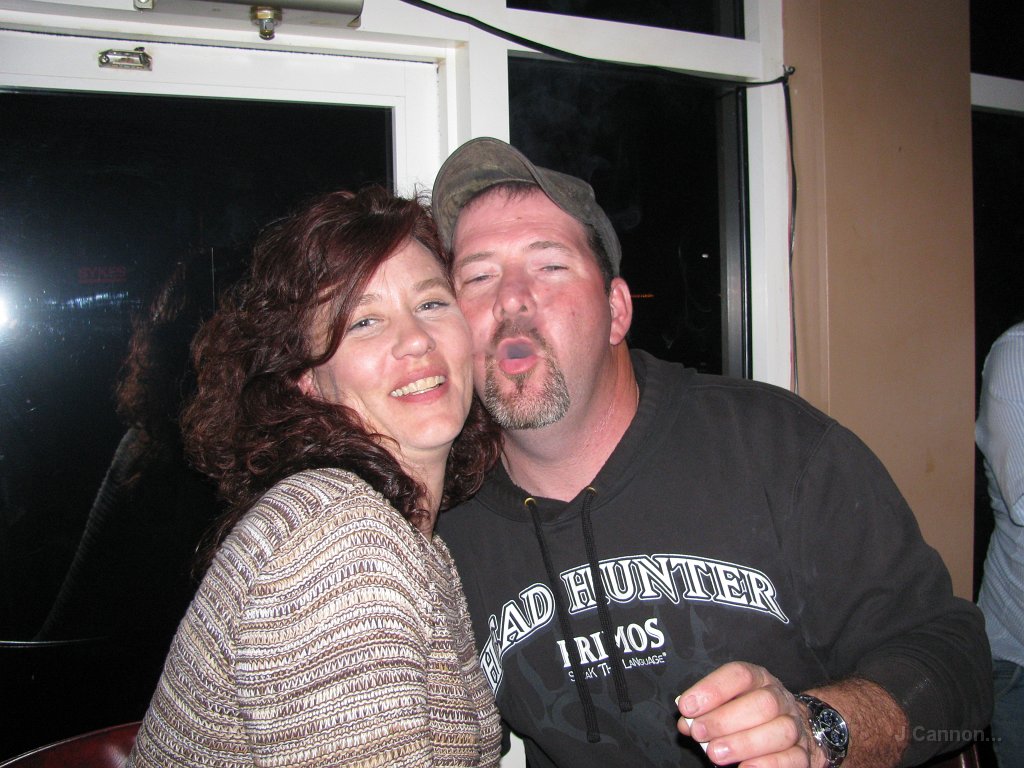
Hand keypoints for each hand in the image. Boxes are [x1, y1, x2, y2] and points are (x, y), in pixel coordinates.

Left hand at [676, 661, 820, 767]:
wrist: (794, 726)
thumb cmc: (750, 713)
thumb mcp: (728, 703)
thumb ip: (706, 711)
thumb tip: (686, 723)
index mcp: (758, 679)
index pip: (739, 675)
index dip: (712, 690)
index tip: (687, 707)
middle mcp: (779, 698)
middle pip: (762, 704)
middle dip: (725, 720)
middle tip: (700, 732)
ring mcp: (794, 725)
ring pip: (780, 731)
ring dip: (744, 743)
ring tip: (715, 753)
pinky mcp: (804, 752)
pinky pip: (792, 758)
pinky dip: (768, 765)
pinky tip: (745, 767)